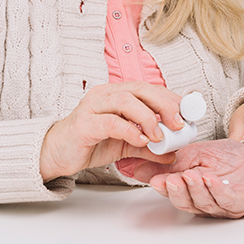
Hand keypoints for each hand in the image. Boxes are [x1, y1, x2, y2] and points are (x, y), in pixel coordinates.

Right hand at [39, 82, 184, 181]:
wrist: (55, 154)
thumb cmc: (90, 143)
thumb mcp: (126, 145)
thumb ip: (149, 146)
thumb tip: (173, 152)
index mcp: (119, 94)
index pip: (151, 89)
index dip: (171, 99)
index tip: (188, 114)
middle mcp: (107, 94)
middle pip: (142, 90)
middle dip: (165, 105)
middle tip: (179, 124)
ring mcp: (93, 106)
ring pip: (126, 101)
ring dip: (148, 117)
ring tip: (159, 136)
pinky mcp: (83, 123)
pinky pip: (110, 122)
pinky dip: (129, 130)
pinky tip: (140, 140)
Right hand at [131, 140, 243, 217]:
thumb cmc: (234, 158)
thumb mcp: (198, 154)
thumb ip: (172, 162)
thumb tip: (138, 166)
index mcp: (196, 192)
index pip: (177, 194)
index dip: (165, 188)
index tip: (155, 180)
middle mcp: (210, 202)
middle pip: (189, 202)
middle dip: (178, 192)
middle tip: (170, 180)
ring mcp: (227, 205)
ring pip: (206, 202)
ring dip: (196, 189)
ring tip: (189, 175)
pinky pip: (229, 199)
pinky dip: (217, 190)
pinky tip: (210, 179)